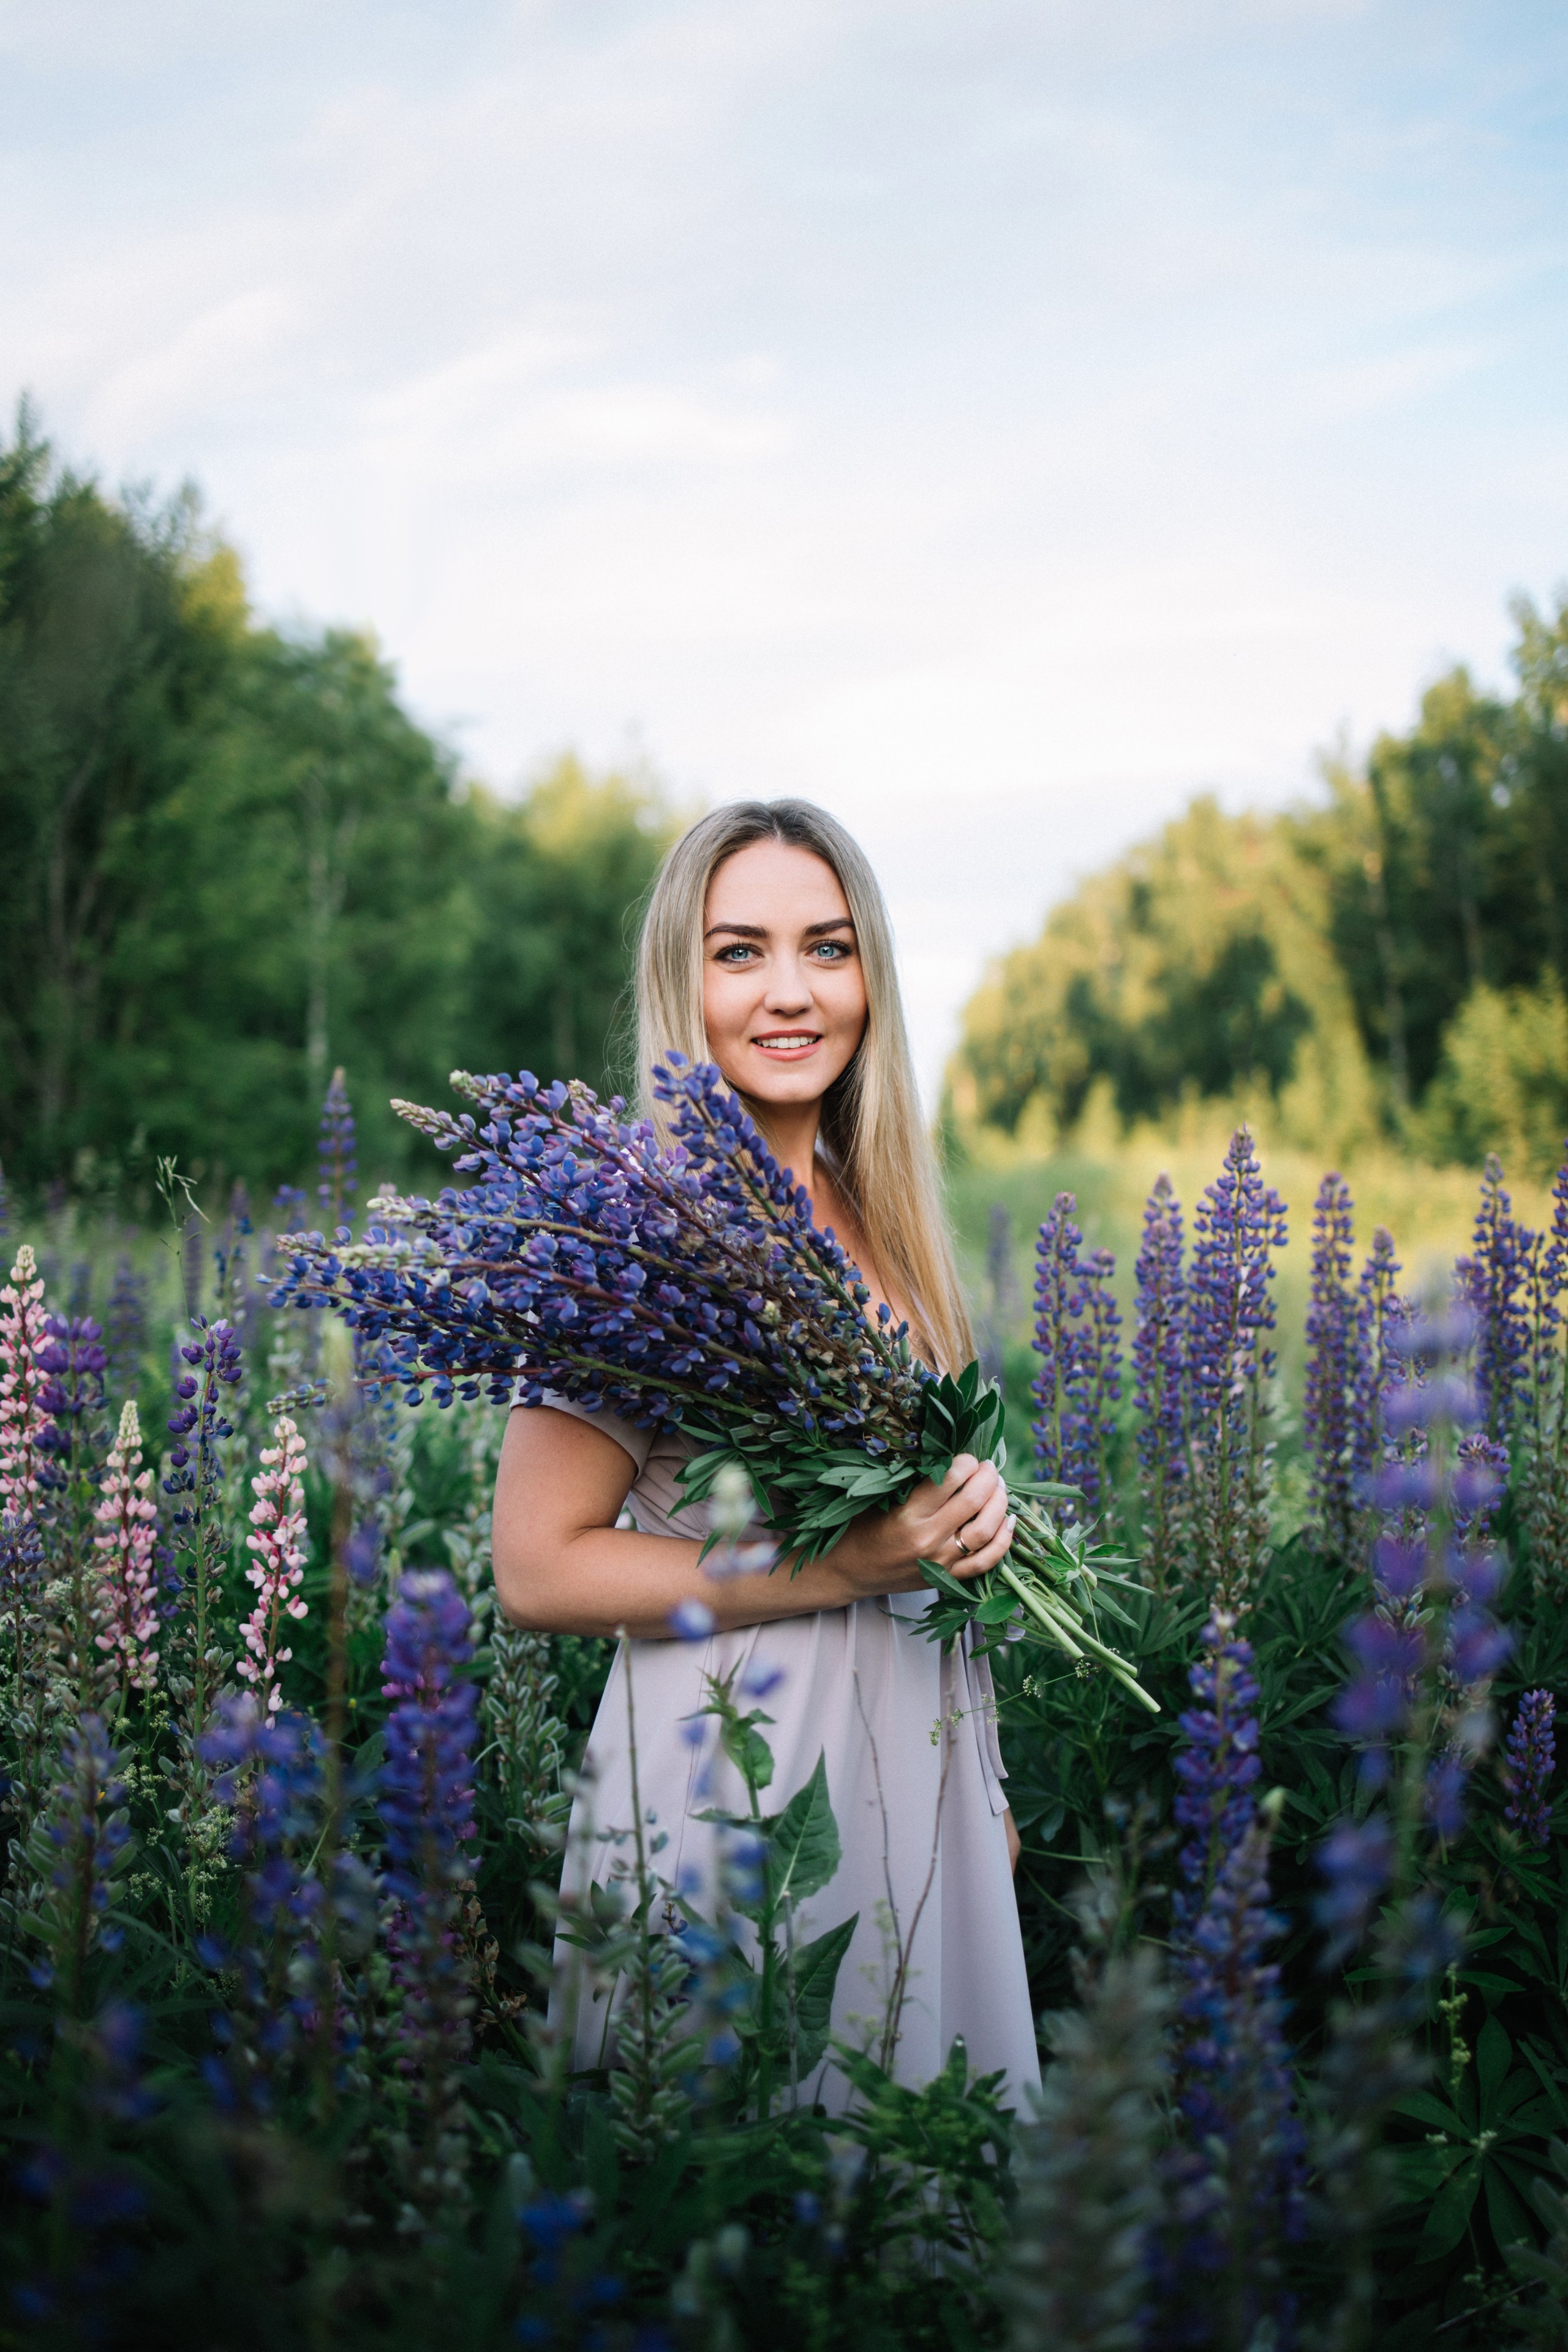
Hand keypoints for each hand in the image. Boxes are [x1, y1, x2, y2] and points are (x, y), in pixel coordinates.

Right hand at [826, 1453, 1014, 1598]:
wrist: (847, 1571)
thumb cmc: (859, 1528)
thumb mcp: (880, 1498)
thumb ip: (916, 1483)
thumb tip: (955, 1462)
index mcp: (907, 1515)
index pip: (949, 1479)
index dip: (966, 1462)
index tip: (967, 1457)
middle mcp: (927, 1539)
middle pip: (973, 1501)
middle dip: (988, 1477)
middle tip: (989, 1467)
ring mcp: (940, 1562)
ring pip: (986, 1530)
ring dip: (999, 1503)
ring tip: (1000, 1488)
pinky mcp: (947, 1579)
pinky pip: (986, 1562)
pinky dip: (1004, 1541)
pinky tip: (1009, 1521)